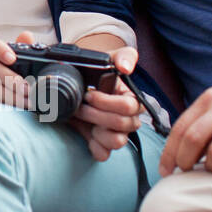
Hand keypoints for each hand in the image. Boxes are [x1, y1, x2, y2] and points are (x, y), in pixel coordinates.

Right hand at [0, 32, 32, 106]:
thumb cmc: (8, 89)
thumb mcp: (18, 70)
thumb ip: (23, 52)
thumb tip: (26, 35)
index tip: (12, 58)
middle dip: (9, 76)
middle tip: (26, 88)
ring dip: (9, 94)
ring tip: (26, 103)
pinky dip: (0, 106)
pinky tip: (13, 110)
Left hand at [67, 47, 142, 161]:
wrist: (80, 83)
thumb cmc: (98, 72)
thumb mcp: (110, 59)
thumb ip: (124, 57)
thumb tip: (126, 67)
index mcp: (131, 99)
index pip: (129, 107)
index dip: (107, 102)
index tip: (90, 95)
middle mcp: (128, 118)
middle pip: (122, 124)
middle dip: (96, 114)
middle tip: (80, 105)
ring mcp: (117, 132)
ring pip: (117, 141)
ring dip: (97, 131)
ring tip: (82, 117)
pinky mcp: (103, 143)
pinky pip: (105, 154)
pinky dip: (95, 147)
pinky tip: (87, 134)